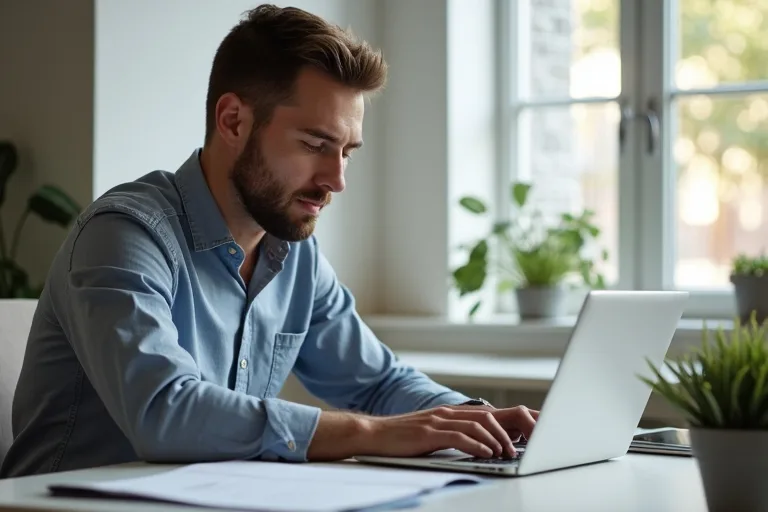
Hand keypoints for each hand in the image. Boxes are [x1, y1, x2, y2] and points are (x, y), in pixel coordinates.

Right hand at [361, 404, 537, 458]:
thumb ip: (457, 433)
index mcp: (452, 412)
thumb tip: (482, 444)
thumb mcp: (434, 432)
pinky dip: (477, 445)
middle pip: (490, 416)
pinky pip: (460, 436)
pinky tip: (485, 453)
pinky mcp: (430, 432)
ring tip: (507, 453)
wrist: (374, 434)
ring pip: (479, 424)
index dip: (511, 421)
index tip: (530, 432)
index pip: (490, 413)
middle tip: (523, 446)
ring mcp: (439, 420)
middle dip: (510, 430)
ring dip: (496, 440)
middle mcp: (449, 412)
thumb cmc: (404, 437)